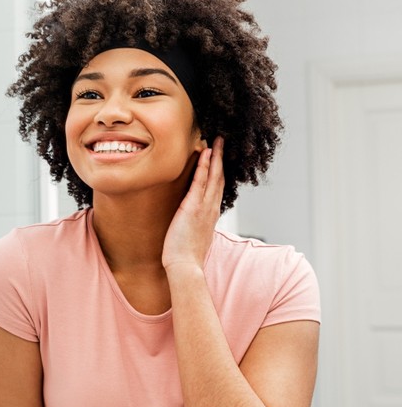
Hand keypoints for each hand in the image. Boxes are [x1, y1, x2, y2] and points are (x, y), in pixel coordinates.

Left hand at [162, 137, 224, 270]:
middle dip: (221, 158)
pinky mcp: (193, 207)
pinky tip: (204, 153)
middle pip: (219, 177)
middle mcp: (211, 208)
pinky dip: (203, 167)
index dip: (219, 170)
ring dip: (215, 156)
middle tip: (223, 140)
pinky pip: (200, 182)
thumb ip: (195, 223)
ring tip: (217, 140)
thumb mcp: (193, 235)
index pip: (217, 186)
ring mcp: (204, 207)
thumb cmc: (185, 255)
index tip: (220, 156)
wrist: (185, 266)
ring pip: (213, 176)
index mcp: (211, 213)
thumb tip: (190, 219)